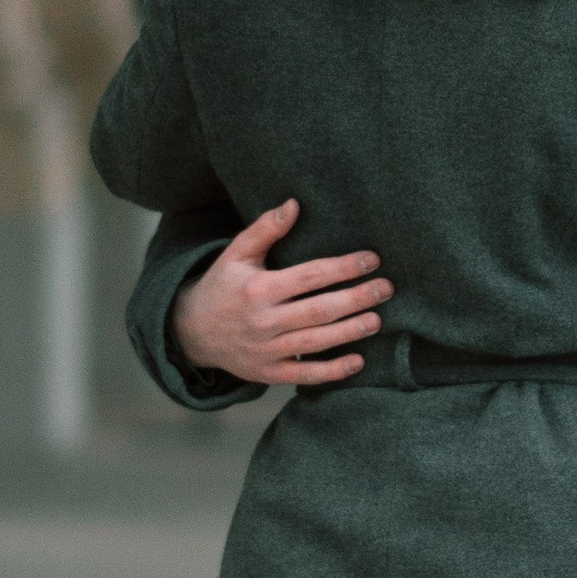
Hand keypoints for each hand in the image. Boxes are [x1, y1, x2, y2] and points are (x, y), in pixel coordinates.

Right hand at [171, 200, 392, 387]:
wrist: (190, 332)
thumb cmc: (222, 286)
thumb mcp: (236, 254)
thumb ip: (265, 229)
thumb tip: (294, 203)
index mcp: (259, 288)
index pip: (309, 276)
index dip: (343, 267)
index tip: (372, 259)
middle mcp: (264, 321)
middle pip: (319, 310)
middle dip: (356, 299)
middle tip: (386, 289)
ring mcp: (266, 350)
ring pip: (316, 341)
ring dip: (350, 332)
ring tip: (377, 320)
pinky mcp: (268, 373)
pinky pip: (305, 374)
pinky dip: (332, 371)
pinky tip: (358, 361)